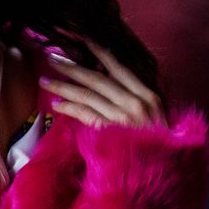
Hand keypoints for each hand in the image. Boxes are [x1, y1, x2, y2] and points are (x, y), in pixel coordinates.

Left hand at [39, 29, 167, 129]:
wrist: (164, 169)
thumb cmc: (160, 141)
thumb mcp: (155, 114)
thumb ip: (134, 95)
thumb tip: (106, 74)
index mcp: (147, 95)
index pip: (119, 67)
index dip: (99, 51)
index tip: (82, 39)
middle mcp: (134, 103)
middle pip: (97, 79)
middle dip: (72, 67)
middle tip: (52, 58)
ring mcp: (121, 119)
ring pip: (86, 96)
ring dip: (62, 87)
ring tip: (44, 80)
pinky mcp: (109, 134)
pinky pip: (85, 116)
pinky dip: (69, 108)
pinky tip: (56, 104)